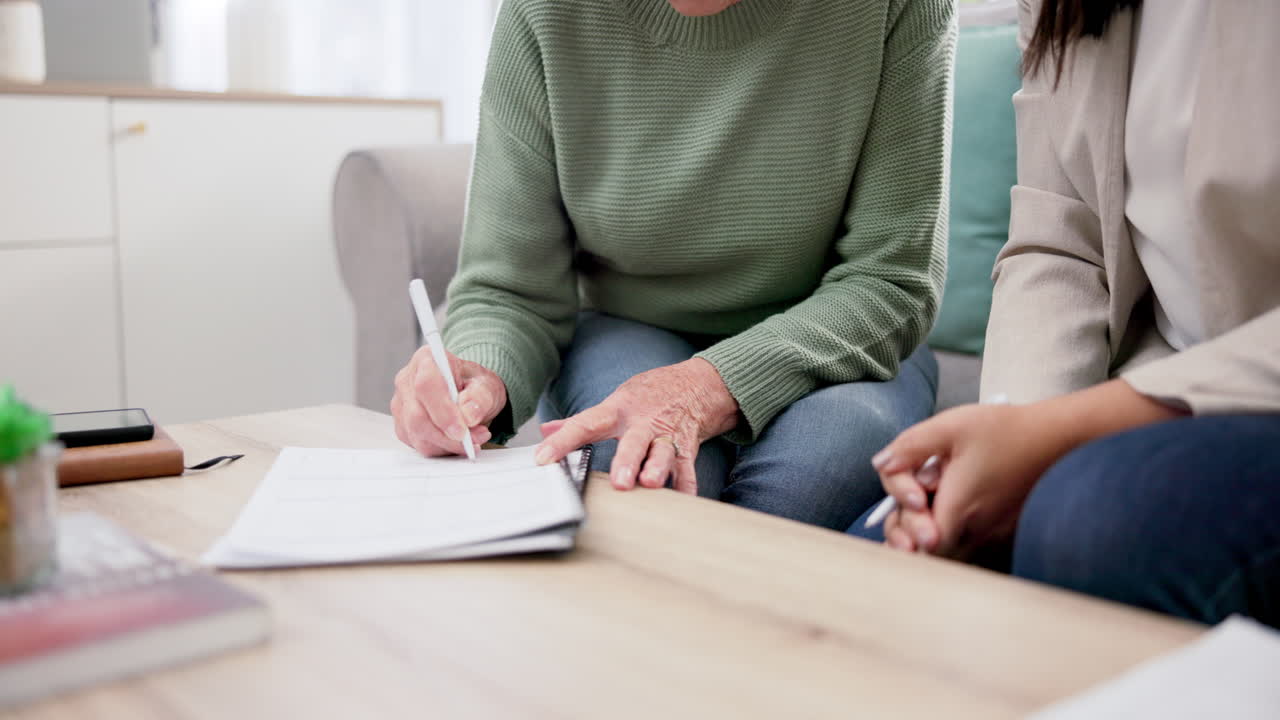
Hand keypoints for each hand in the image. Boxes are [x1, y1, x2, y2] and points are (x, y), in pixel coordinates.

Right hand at [391, 347, 506, 456]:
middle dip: (448, 436)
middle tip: (475, 440)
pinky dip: (441, 448)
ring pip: (417, 434)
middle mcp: (407, 381)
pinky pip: (418, 444)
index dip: (443, 411)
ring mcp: (401, 404)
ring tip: (473, 439)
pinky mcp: (402, 425)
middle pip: (417, 416)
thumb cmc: (474, 383)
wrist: (468, 391)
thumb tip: (468, 416)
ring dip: (447, 444)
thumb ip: (480, 397)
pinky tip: (457, 442)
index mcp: (427, 360)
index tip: (462, 430)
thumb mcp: (487, 384)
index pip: (426, 386)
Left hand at [533, 358, 738, 493]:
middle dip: (626, 460)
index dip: (562, 441)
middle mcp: (642, 422)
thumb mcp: (615, 400)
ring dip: (657, 468)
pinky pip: (687, 468)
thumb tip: (545, 430)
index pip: (585, 424)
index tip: (543, 458)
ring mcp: (667, 434)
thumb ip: (581, 420)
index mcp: (618, 410)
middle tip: (619, 481)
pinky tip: (683, 500)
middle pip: (633, 441)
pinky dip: (686, 485)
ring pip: (663, 452)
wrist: (699, 383)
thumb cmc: (651, 394)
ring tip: (649, 483)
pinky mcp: (688, 446)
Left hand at [874, 404, 1056, 558]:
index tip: (912, 500)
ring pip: (946, 549)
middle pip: (928, 553)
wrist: (1061, 436)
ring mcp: (992, 535)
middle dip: (910, 530)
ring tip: (928, 496)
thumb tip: (880, 464)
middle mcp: (977, 531)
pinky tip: (945, 499)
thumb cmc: (1008, 430)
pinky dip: (948, 527)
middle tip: (914, 499)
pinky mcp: (1002, 531)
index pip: (920, 548)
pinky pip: (965, 540)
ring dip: (927, 529)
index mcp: (960, 508)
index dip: (904, 531)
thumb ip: (910, 446)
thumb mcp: (951, 426)